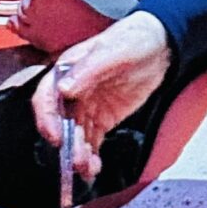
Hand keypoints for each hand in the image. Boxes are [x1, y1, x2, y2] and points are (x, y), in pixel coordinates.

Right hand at [30, 11, 170, 176]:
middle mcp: (72, 91)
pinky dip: (91, 155)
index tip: (54, 136)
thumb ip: (88, 70)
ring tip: (87, 168)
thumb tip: (65, 88)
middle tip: (76, 160)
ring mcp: (87, 106)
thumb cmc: (133, 39)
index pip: (46, 97)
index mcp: (67, 70)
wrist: (160, 45)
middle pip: (60, 122)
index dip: (46, 118)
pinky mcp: (102, 118)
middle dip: (66, 143)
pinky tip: (94, 166)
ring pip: (75, 135)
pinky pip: (92, 140)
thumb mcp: (113, 50)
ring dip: (78, 153)